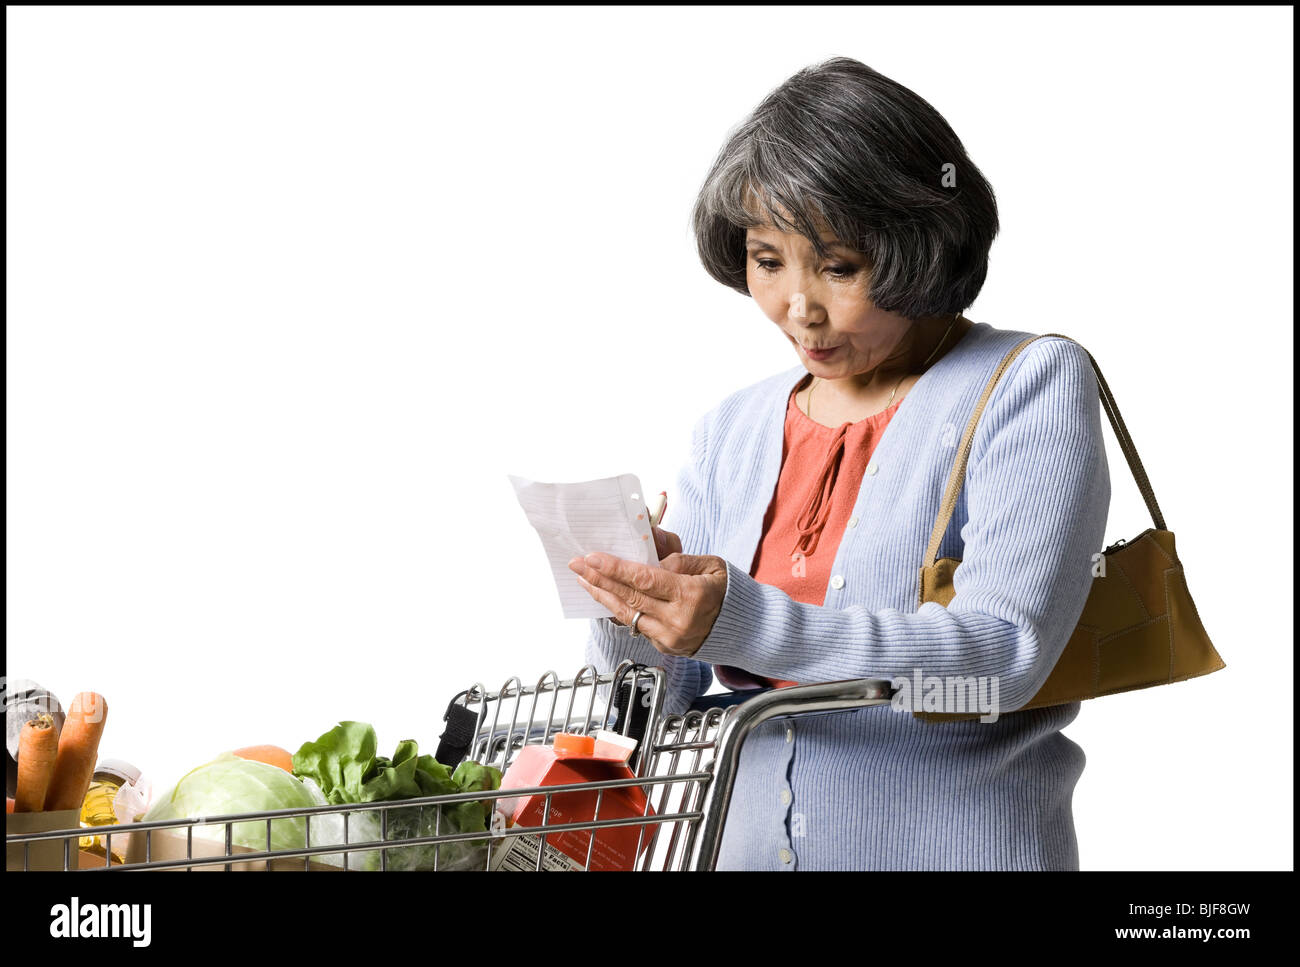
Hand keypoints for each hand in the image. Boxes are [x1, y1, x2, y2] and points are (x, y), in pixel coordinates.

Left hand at [568, 545, 726, 657]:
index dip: (614, 568)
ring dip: (603, 596)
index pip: (643, 579)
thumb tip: (648, 552)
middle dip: (599, 579)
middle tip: (577, 564)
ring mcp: (670, 638)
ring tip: (584, 580)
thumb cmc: (728, 591)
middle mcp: (678, 620)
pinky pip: (637, 626)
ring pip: (627, 615)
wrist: (746, 629)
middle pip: (629, 597)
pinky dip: (620, 610)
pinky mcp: (666, 648)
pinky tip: (607, 597)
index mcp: (691, 594)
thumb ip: (677, 558)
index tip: (592, 557)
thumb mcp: (710, 565)